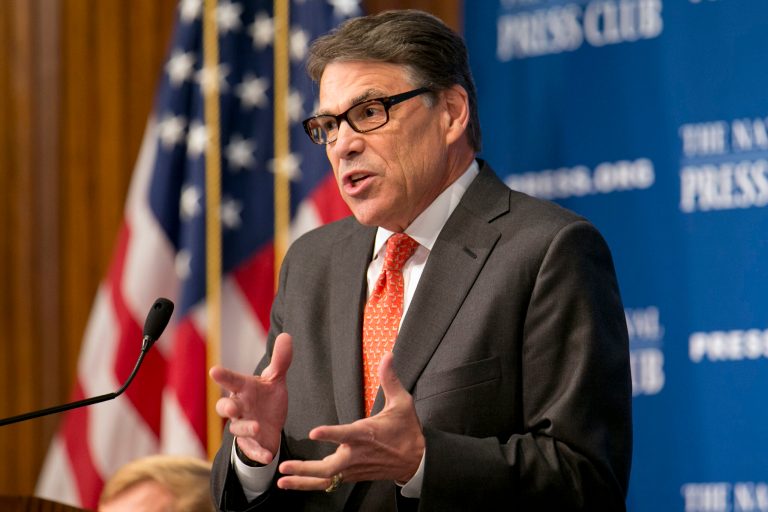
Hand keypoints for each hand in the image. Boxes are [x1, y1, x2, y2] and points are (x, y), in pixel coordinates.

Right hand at [209, 332, 292, 463]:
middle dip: (228, 406)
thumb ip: (280, 360)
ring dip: (246, 428)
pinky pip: (251, 450)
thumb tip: (286, 335)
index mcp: (244, 389)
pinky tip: (268, 456)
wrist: (270, 426)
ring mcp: (242, 427)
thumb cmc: (267, 399)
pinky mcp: (250, 444)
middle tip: (233, 407)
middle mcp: (239, 407)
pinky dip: (258, 452)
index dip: (223, 376)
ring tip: (258, 426)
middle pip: (225, 407)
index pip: (232, 380)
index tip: (214, 371)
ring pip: (237, 429)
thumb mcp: (276, 380)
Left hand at [277, 351, 424, 490]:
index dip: (330, 434)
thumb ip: (390, 379)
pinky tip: (293, 484)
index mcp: (367, 434)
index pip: (346, 434)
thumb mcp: (403, 402)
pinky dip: (310, 485)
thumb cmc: (407, 430)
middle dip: (305, 468)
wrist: (416, 460)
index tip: (313, 432)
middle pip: (329, 467)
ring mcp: (353, 468)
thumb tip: (387, 356)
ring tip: (281, 480)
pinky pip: (329, 484)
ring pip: (326, 479)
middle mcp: (356, 454)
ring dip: (302, 480)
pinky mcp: (352, 475)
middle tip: (284, 466)